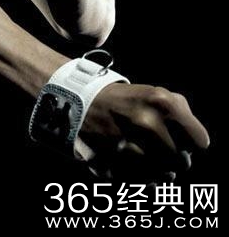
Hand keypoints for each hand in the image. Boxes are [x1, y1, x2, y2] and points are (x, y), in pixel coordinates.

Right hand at [78, 83, 209, 180]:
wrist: (80, 104)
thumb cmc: (126, 102)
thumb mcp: (156, 93)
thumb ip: (183, 114)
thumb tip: (198, 142)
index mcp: (161, 103)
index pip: (199, 142)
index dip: (190, 141)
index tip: (180, 139)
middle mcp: (146, 123)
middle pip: (182, 163)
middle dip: (175, 159)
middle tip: (162, 150)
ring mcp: (127, 146)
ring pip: (163, 178)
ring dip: (159, 172)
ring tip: (147, 157)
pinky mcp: (112, 165)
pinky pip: (142, 185)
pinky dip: (141, 180)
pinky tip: (134, 166)